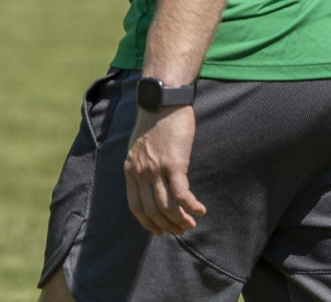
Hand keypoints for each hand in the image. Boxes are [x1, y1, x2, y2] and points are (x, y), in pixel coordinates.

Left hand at [123, 105, 205, 235]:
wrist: (162, 100)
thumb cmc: (154, 120)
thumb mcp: (138, 146)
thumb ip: (141, 165)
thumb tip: (151, 182)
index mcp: (130, 169)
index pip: (135, 205)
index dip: (147, 222)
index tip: (159, 231)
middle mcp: (141, 172)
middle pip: (152, 210)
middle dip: (167, 225)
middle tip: (181, 230)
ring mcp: (156, 170)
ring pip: (167, 206)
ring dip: (181, 219)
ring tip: (191, 223)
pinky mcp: (174, 164)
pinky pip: (182, 194)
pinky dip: (191, 206)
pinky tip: (200, 209)